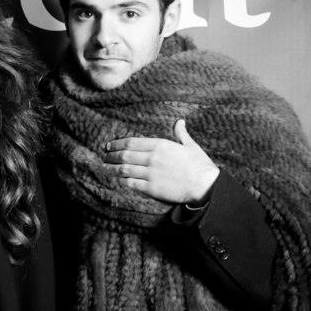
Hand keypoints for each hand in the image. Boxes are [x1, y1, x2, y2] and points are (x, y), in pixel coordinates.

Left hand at [103, 119, 219, 203]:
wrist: (205, 186)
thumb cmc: (200, 165)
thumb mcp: (190, 146)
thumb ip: (181, 133)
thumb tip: (180, 122)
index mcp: (160, 145)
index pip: (132, 142)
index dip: (117, 144)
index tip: (109, 145)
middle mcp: (152, 158)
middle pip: (125, 155)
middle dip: (111, 156)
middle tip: (105, 156)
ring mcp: (150, 173)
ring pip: (124, 169)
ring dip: (112, 168)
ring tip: (105, 167)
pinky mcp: (151, 188)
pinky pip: (131, 183)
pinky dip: (121, 181)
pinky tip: (116, 180)